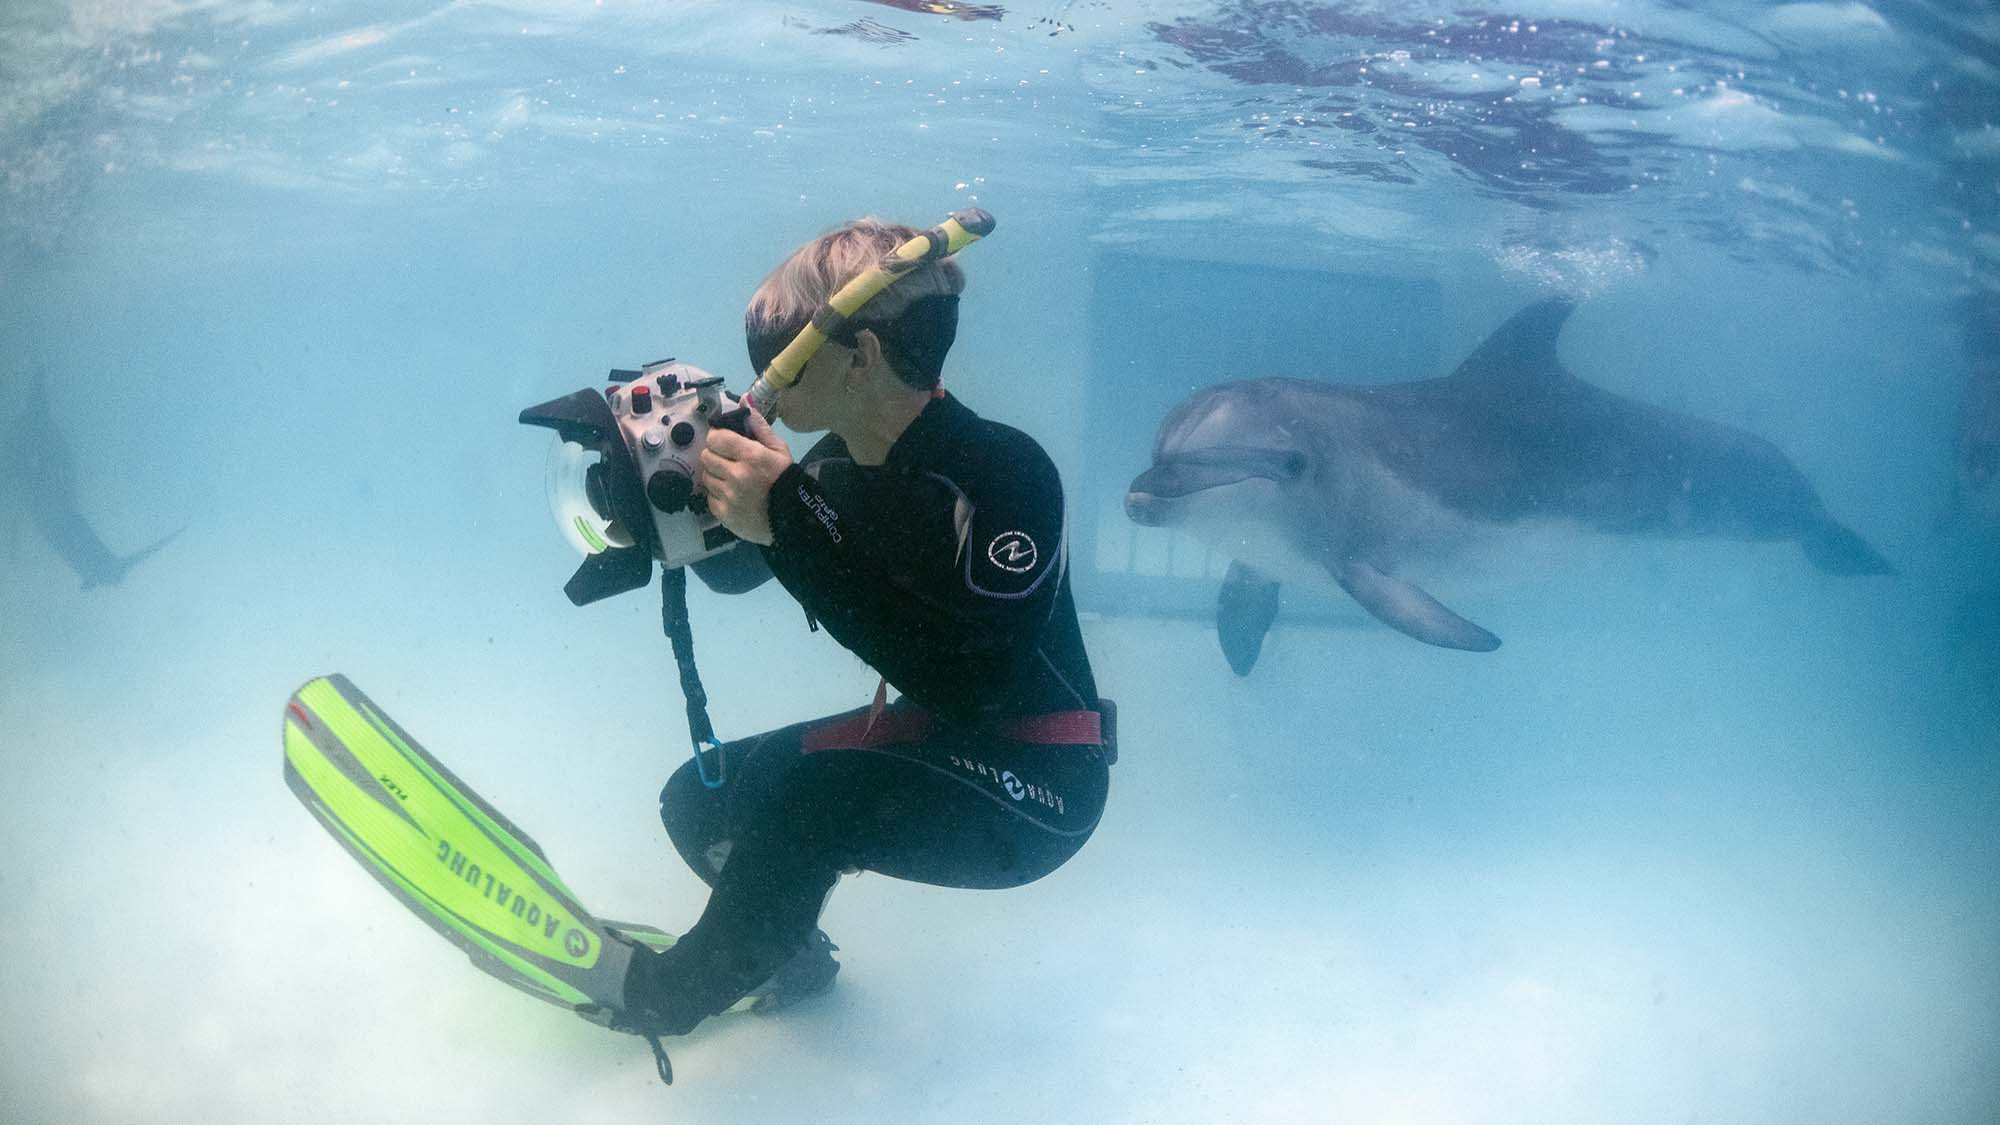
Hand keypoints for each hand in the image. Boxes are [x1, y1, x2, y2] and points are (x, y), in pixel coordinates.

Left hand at [699, 407, 791, 545]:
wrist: (793, 519)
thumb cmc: (786, 481)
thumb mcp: (779, 450)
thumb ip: (760, 427)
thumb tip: (744, 402)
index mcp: (751, 456)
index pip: (716, 438)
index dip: (718, 438)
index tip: (724, 442)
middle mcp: (736, 475)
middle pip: (706, 456)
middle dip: (715, 456)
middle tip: (728, 462)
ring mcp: (728, 496)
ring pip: (706, 477)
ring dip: (716, 476)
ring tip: (731, 480)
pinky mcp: (723, 514)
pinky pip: (709, 498)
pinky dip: (718, 496)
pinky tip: (732, 496)